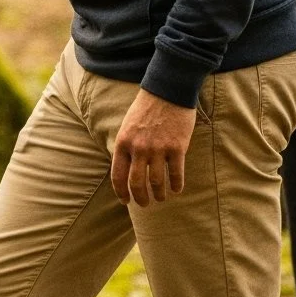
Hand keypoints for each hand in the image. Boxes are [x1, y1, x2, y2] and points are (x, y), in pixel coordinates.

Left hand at [111, 88, 196, 205]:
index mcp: (123, 143)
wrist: (167, 92)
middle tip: (144, 204)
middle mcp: (139, 149)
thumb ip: (126, 147)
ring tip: (161, 198)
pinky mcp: (177, 148)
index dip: (121, 192)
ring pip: (156, 182)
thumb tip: (127, 169)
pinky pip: (176, 174)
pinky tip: (177, 189)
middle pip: (137, 183)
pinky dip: (176, 185)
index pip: (118, 176)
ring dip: (159, 194)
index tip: (125, 201)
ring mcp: (158, 149)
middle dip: (140, 198)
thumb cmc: (146, 108)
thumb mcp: (127, 126)